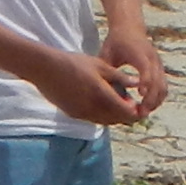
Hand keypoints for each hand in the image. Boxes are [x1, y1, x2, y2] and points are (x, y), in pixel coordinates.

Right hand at [31, 47, 153, 125]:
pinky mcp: (73, 115)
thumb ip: (120, 77)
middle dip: (128, 116)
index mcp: (101, 94)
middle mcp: (92, 107)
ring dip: (115, 117)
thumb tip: (137, 83)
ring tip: (120, 105)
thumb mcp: (100, 65)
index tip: (140, 106)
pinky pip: (93, 119)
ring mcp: (81, 113)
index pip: (125, 111)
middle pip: (117, 119)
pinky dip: (103, 116)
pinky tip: (104, 105)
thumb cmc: (74, 63)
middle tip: (134, 107)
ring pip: (105, 121)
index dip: (135, 112)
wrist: (45, 69)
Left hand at [99, 24, 169, 116]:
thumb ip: (106, 70)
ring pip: (163, 87)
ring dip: (156, 101)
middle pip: (158, 82)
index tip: (140, 96)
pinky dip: (158, 98)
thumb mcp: (107, 54)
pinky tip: (148, 107)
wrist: (130, 28)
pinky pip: (164, 87)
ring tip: (144, 113)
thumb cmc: (116, 42)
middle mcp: (153, 59)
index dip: (145, 82)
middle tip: (141, 113)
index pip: (146, 69)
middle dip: (151, 99)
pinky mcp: (160, 70)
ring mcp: (159, 65)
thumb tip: (101, 90)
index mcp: (139, 53)